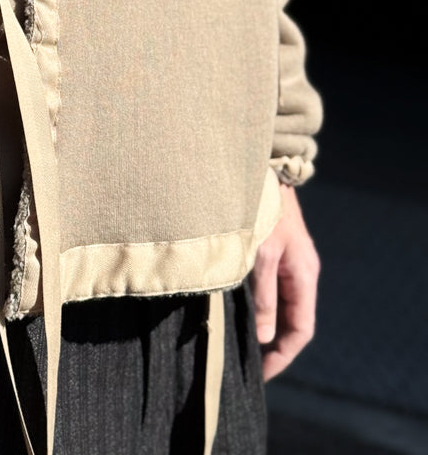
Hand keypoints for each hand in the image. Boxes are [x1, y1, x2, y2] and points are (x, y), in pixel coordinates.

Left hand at [250, 184, 319, 380]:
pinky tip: (243, 316)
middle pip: (292, 322)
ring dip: (266, 328)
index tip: (262, 373)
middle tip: (249, 367)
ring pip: (282, 307)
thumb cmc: (262, 212)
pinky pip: (273, 291)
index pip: (300, 329)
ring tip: (243, 348)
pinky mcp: (276, 255)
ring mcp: (290, 264)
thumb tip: (264, 338)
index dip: (283, 355)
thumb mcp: (260, 255)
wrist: (264, 175)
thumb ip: (263, 297)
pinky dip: (261, 308)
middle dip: (273, 347)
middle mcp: (301, 273)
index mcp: (304, 276)